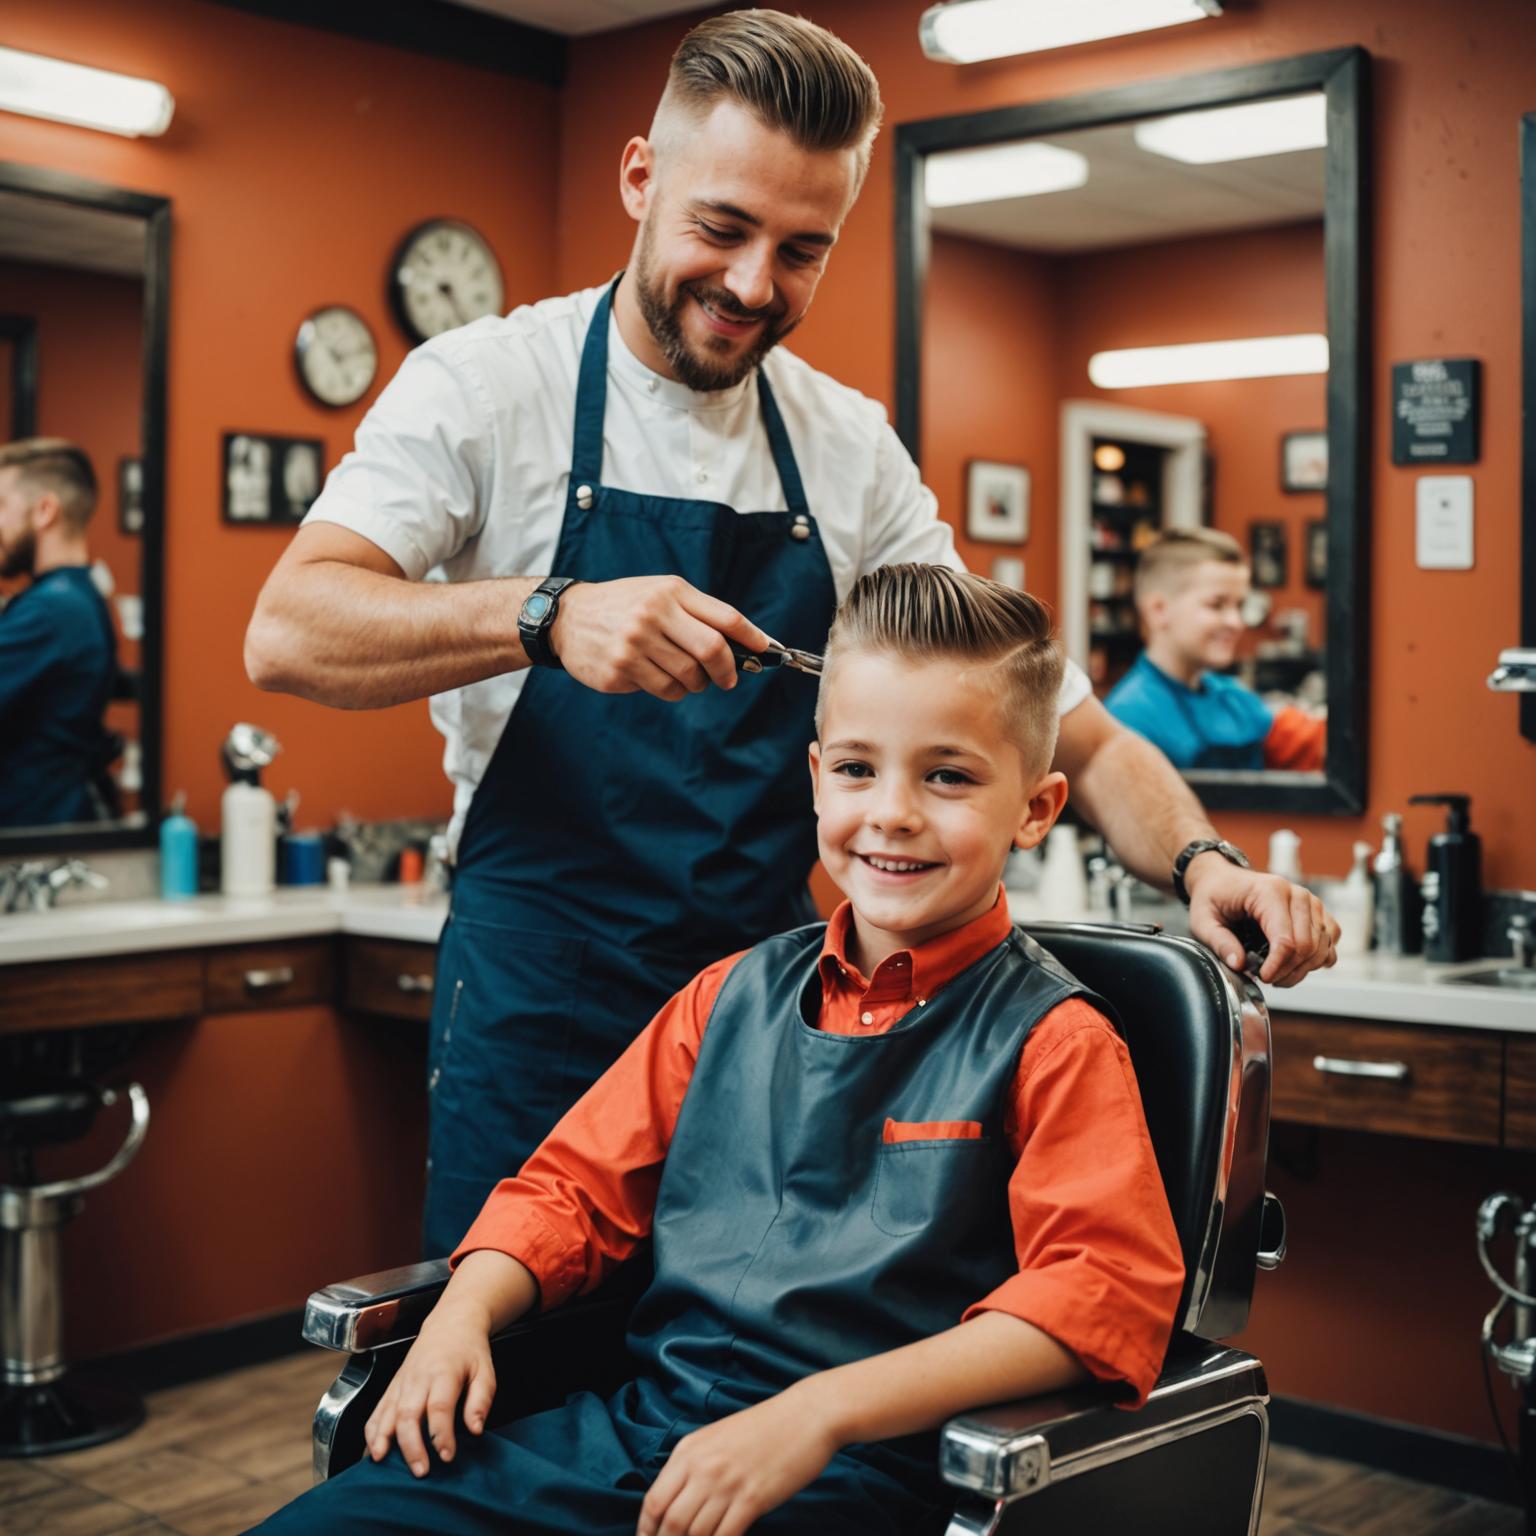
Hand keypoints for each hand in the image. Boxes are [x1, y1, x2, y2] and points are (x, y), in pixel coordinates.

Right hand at [362, 1302, 495, 1475]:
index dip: (441, 1434)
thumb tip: (476, 1429)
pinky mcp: (393, 1386)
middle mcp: (419, 1377)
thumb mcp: (486, 1371)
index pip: (440, 1407)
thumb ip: (481, 1400)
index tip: (447, 1456)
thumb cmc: (470, 1351)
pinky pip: (377, 1409)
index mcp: (444, 1372)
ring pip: (387, 1412)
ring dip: (383, 1439)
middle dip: (411, 1445)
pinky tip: (373, 1450)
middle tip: (420, 1471)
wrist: (451, 1323)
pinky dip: (372, 1430)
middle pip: (409, 1413)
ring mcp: (402, 1381)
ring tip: (382, 1462)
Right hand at [549, 576, 769, 701]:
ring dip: (697, 683)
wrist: (567, 618)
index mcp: (669, 592)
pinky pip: (664, 691)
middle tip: (729, 679)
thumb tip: (747, 642)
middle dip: (728, 670)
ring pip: (689, 677)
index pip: (725, 617)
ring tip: (686, 676)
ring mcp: (634, 644)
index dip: (753, 638)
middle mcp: (652, 615)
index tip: (768, 652)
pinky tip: (657, 677)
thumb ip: (700, 613)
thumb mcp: (660, 593)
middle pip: (712, 650)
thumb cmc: (624, 605)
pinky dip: (671, 690)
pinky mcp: (620, 671)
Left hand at [637, 1385, 840, 1535]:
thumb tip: (676, 1504)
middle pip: (670, 1524)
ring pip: (696, 1535)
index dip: (646, 1531)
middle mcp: (702, 1467)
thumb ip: (694, 1465)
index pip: (653, 1501)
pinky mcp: (752, 1499)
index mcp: (689, 1450)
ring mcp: (727, 1484)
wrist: (807, 1415)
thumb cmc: (765, 1428)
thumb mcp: (718, 1437)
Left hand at [1183, 853, 1338, 986]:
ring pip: (1322, 946)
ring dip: (1303, 969)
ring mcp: (1310, 902)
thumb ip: (1219, 942)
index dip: (1277, 966)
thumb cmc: (1213, 897)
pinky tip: (1297, 963)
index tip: (1262, 977)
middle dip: (1288, 971)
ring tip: (1278, 973)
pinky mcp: (1317, 911)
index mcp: (1269, 892)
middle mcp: (1296, 894)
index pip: (1286, 939)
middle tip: (1266, 978)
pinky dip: (1318, 957)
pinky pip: (1331, 939)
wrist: (1221, 879)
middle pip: (1308, 946)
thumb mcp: (1202, 920)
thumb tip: (1239, 965)